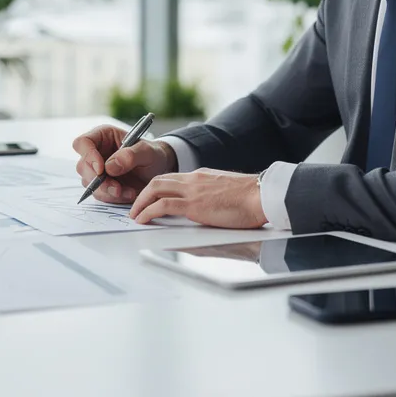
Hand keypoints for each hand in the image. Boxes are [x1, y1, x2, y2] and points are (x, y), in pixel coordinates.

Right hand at [72, 124, 176, 203]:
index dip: (88, 156)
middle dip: (100, 180)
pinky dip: (114, 197)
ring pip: (90, 184)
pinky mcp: (102, 185)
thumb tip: (110, 166)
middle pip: (83, 167)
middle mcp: (96, 152)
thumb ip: (131, 155)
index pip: (82, 143)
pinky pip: (101, 194)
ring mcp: (97, 170)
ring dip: (108, 191)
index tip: (101, 169)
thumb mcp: (148, 151)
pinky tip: (129, 194)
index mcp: (103, 136)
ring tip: (129, 192)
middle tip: (117, 188)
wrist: (159, 171)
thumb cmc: (153, 155)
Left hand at [128, 168, 267, 228]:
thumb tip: (204, 210)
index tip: (150, 198)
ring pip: (155, 189)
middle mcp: (193, 179)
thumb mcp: (226, 193)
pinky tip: (142, 219)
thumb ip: (211, 197)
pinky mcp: (193, 204)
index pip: (172, 179)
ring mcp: (192, 190)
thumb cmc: (251, 199)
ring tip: (134, 214)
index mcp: (201, 176)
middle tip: (136, 206)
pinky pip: (162, 205)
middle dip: (143, 193)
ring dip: (140, 202)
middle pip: (158, 180)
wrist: (261, 195)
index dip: (157, 188)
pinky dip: (148, 211)